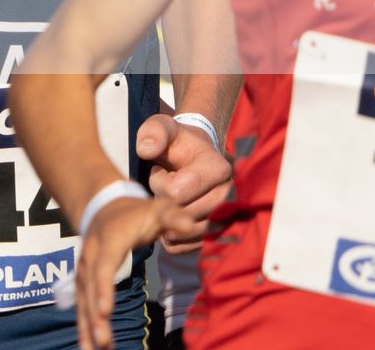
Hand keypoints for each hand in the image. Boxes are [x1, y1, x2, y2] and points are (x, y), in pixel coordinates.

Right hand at [75, 193, 195, 349]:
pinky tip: (86, 346)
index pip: (104, 266)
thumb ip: (173, 216)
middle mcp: (91, 256)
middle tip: (103, 342)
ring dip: (86, 326)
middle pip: (90, 289)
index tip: (106, 311)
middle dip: (95, 316)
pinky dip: (82, 325)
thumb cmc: (137, 212)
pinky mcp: (83, 280)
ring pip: (82, 299)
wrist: (102, 206)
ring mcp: (84, 269)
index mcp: (109, 240)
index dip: (103, 288)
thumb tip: (189, 226)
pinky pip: (80, 304)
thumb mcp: (158, 208)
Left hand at [137, 112, 231, 250]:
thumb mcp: (163, 127)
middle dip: (163, 202)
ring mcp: (228, 216)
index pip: (177, 192)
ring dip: (169, 220)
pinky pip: (193, 247)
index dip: (159, 184)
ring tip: (168, 201)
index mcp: (217, 168)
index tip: (160, 171)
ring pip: (189, 233)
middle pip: (183, 214)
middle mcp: (230, 195)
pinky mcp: (220, 233)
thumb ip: (153, 132)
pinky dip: (175, 241)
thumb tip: (145, 150)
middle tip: (163, 188)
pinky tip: (166, 224)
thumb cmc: (177, 142)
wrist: (197, 156)